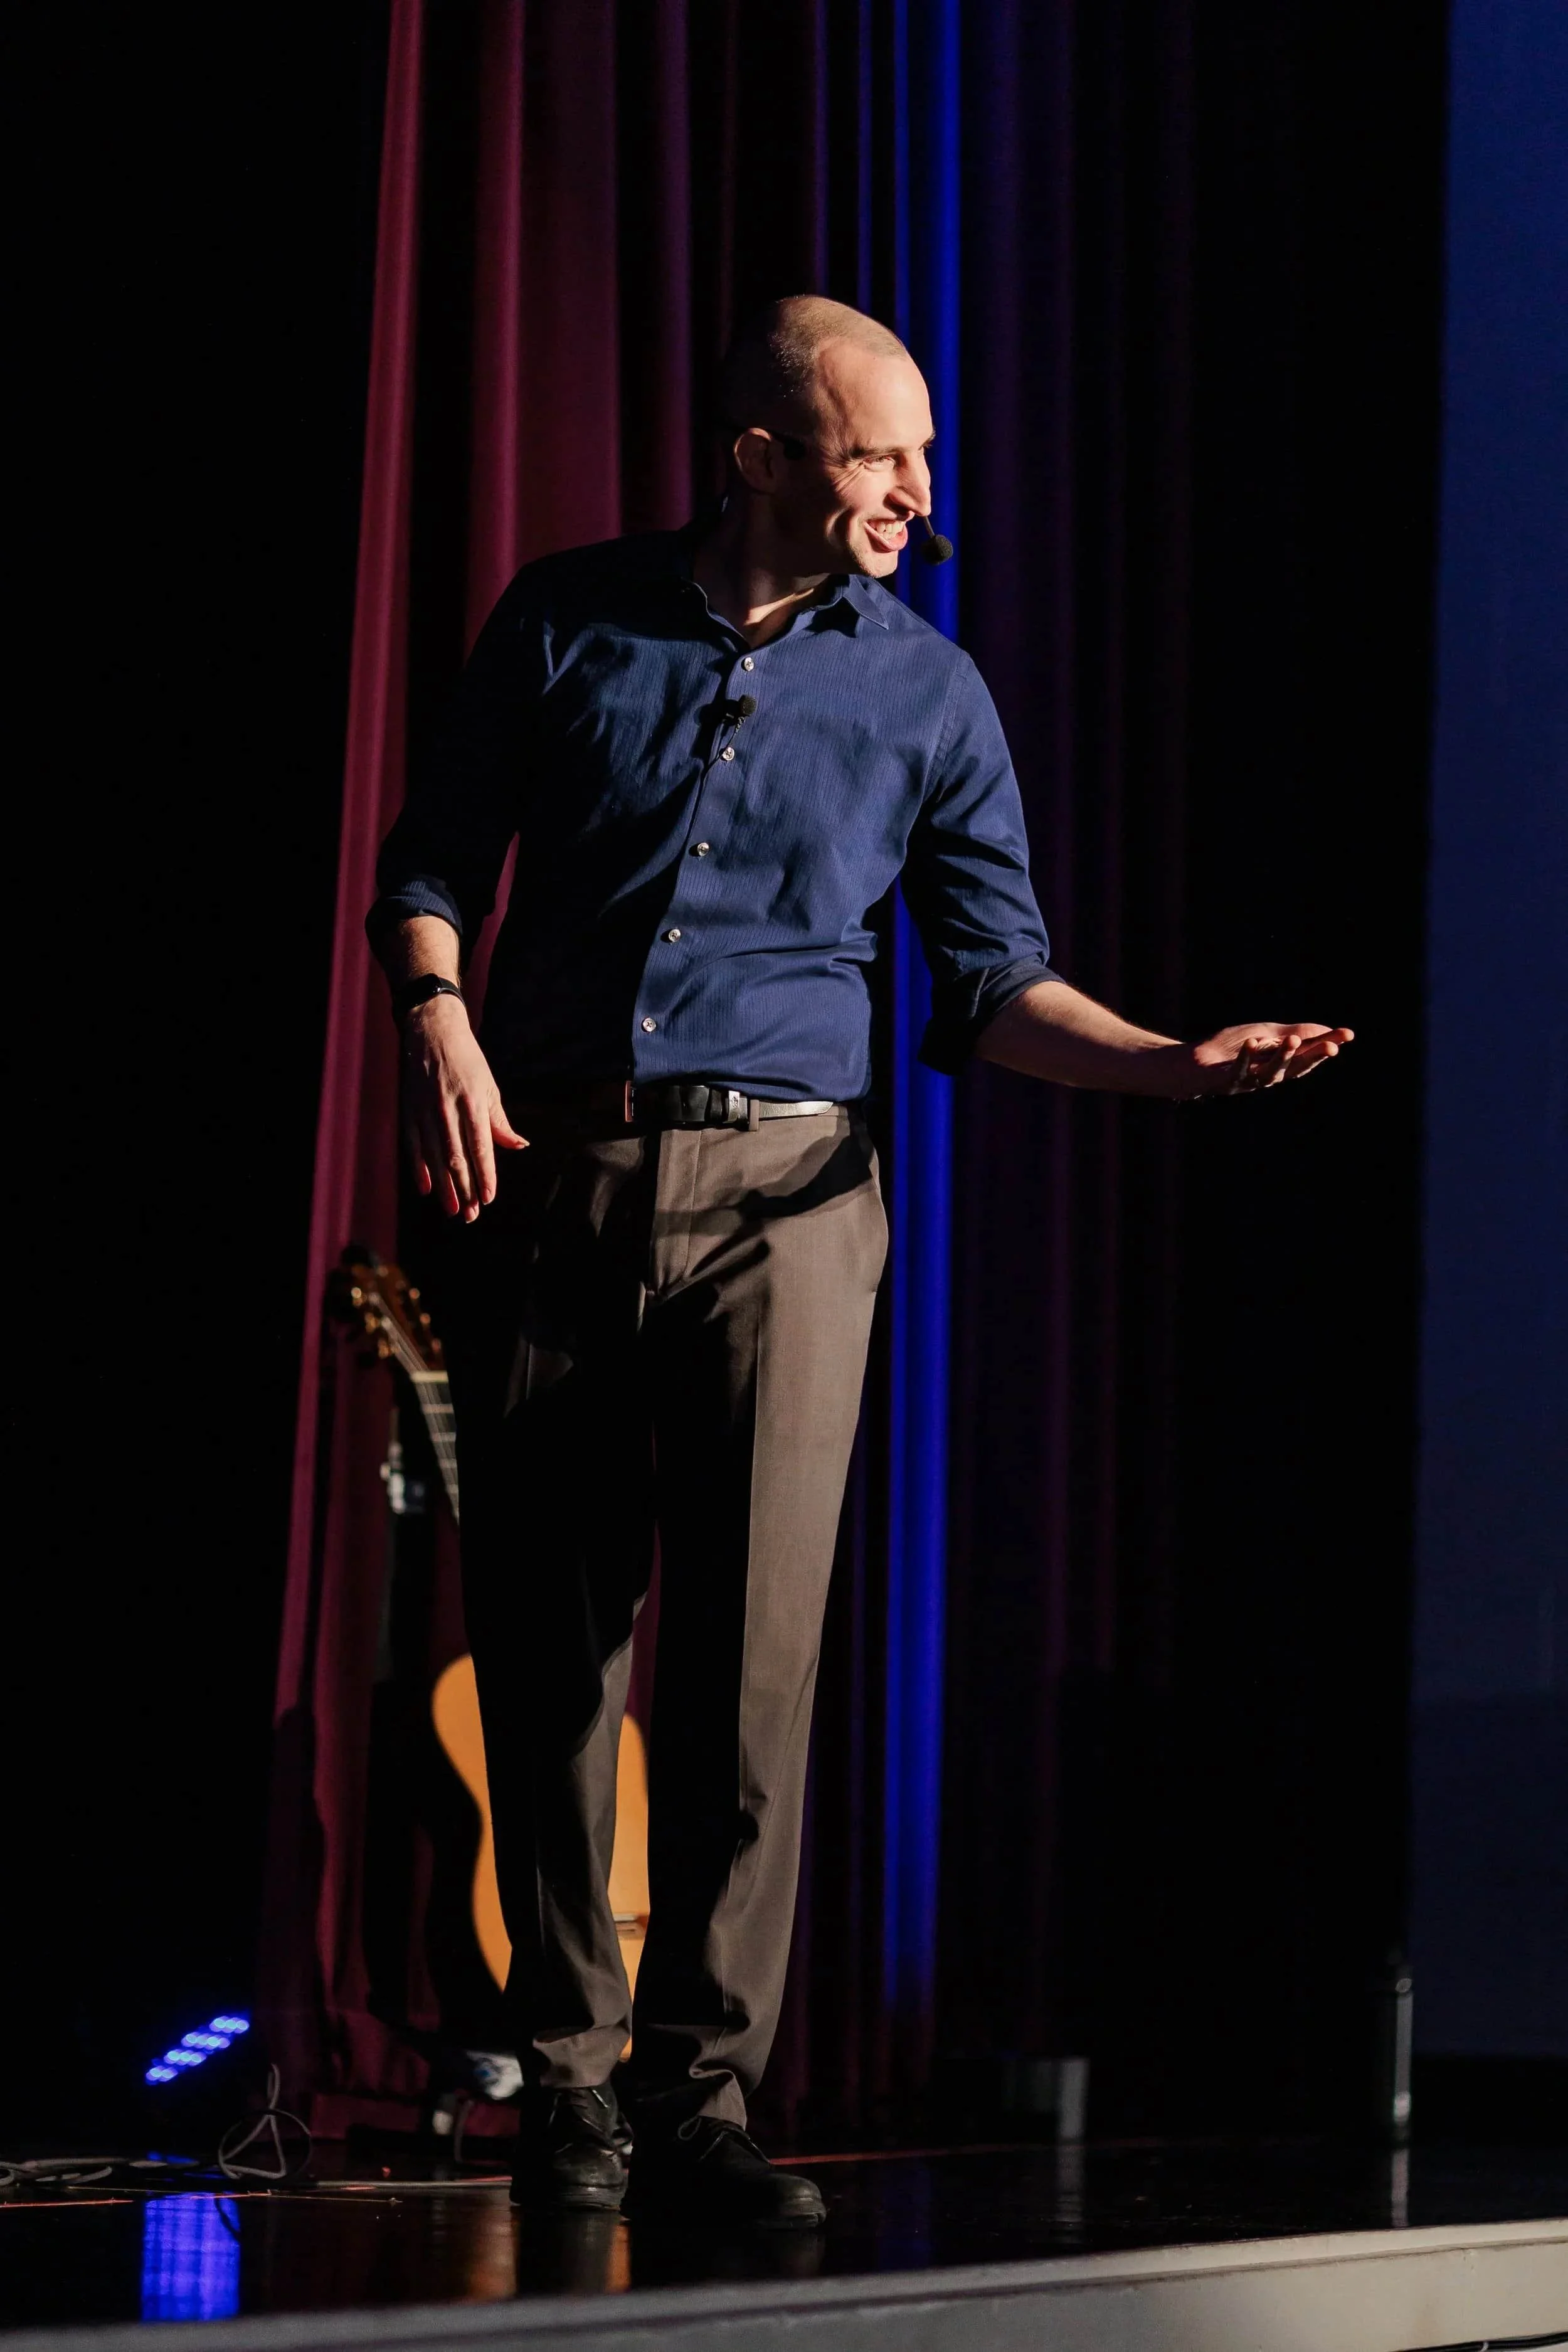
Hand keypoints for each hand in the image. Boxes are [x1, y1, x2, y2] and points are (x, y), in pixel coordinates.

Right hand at [400, 995, 527, 1219]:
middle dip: (465, 1190)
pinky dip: (418, 1169)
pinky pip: (413, 1147)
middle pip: (457, 1159)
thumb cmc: (467, 1061)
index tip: (488, 1199)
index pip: (480, 1148)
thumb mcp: (489, 1087)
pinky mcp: (408, 1111)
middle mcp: (448, 1109)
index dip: (485, 1176)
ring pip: (435, 1158)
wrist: (431, 1032)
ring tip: (453, 1210)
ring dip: (444, 1187)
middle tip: (471, 1216)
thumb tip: (518, 1146)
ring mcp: (424, 1111)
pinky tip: (425, 1189)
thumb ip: (500, 1121)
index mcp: (473, 1103)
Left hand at [1190, 1021, 1353, 1095]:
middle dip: (1314, 1057)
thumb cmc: (1228, 1048)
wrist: (1191, 1063)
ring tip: (1292, 1040)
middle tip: (1331, 1046)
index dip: (1327, 1045)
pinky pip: (1239, 1070)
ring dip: (1283, 1056)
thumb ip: (1292, 1033)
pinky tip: (1253, 1042)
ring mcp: (1249, 1081)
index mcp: (1280, 1063)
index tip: (1348, 1034)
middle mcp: (1269, 1076)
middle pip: (1296, 1068)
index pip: (1308, 1054)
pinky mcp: (1228, 1082)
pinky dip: (1246, 1056)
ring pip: (1271, 1073)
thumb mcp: (1264, 1033)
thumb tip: (1326, 1029)